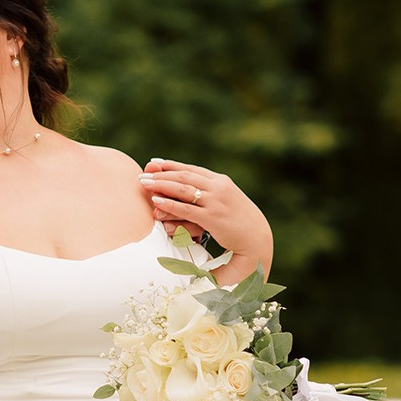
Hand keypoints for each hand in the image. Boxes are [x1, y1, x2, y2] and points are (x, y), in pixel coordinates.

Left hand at [139, 158, 272, 276]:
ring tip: (144, 184)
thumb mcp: (226, 200)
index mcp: (221, 181)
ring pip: (183, 188)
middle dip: (161, 174)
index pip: (192, 169)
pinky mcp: (212, 218)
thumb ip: (210, 193)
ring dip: (161, 185)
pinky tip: (157, 201)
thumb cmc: (239, 221)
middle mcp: (218, 187)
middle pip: (184, 175)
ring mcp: (216, 201)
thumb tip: (190, 191)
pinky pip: (186, 208)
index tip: (155, 163)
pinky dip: (170, 204)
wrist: (256, 237)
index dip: (172, 165)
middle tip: (143, 174)